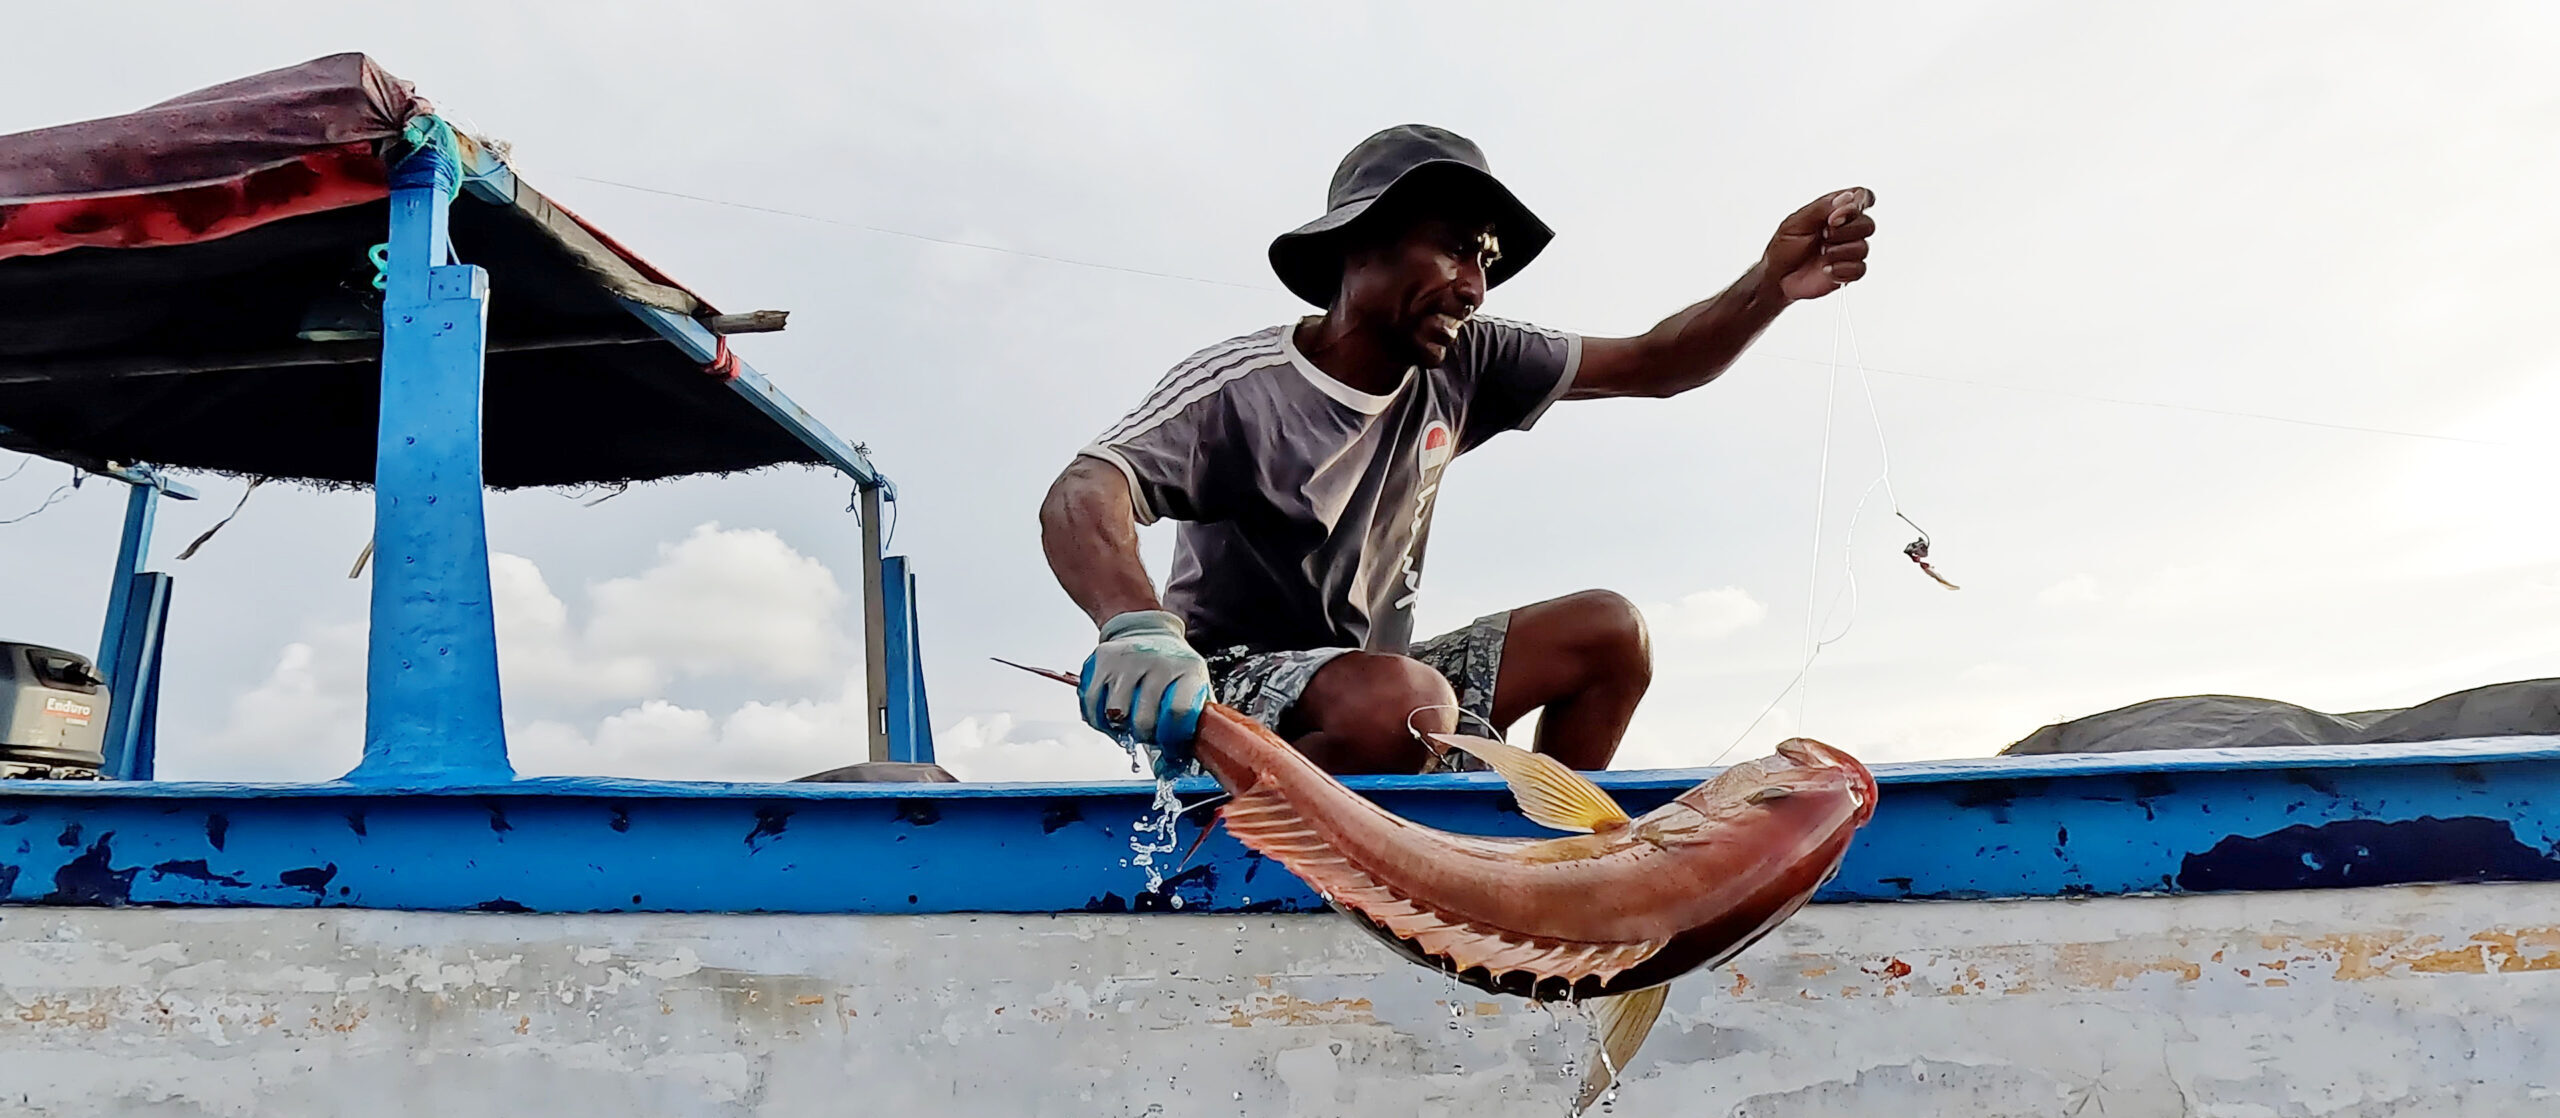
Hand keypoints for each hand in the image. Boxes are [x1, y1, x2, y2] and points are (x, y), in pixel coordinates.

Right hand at [1079, 610, 1212, 751]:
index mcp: (1188, 670)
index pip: (1179, 713)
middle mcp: (1158, 661)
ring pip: (1115, 714)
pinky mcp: (1103, 658)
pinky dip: (1098, 718)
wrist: (1149, 632)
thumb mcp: (1195, 687)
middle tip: (1147, 733)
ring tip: (1129, 721)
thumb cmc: (1173, 669)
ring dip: (1120, 727)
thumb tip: (1175, 763)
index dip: (1171, 738)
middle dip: (1144, 736)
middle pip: (1143, 720)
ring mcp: (1128, 658)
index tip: (1169, 745)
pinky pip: (1091, 703)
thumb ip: (1192, 723)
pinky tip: (1110, 717)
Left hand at [1762, 188, 1875, 301]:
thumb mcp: (1796, 222)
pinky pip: (1860, 269)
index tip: (1836, 215)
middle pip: (1867, 224)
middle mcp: (1846, 229)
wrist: (1777, 276)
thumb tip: (1847, 198)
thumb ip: (1822, 208)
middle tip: (1823, 235)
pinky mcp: (1848, 271)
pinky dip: (1842, 269)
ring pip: (1863, 247)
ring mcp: (1848, 250)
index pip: (1861, 197)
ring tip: (1821, 254)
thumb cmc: (1785, 247)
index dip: (1859, 202)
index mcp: (1835, 211)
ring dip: (1839, 251)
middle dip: (1845, 230)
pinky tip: (1826, 269)